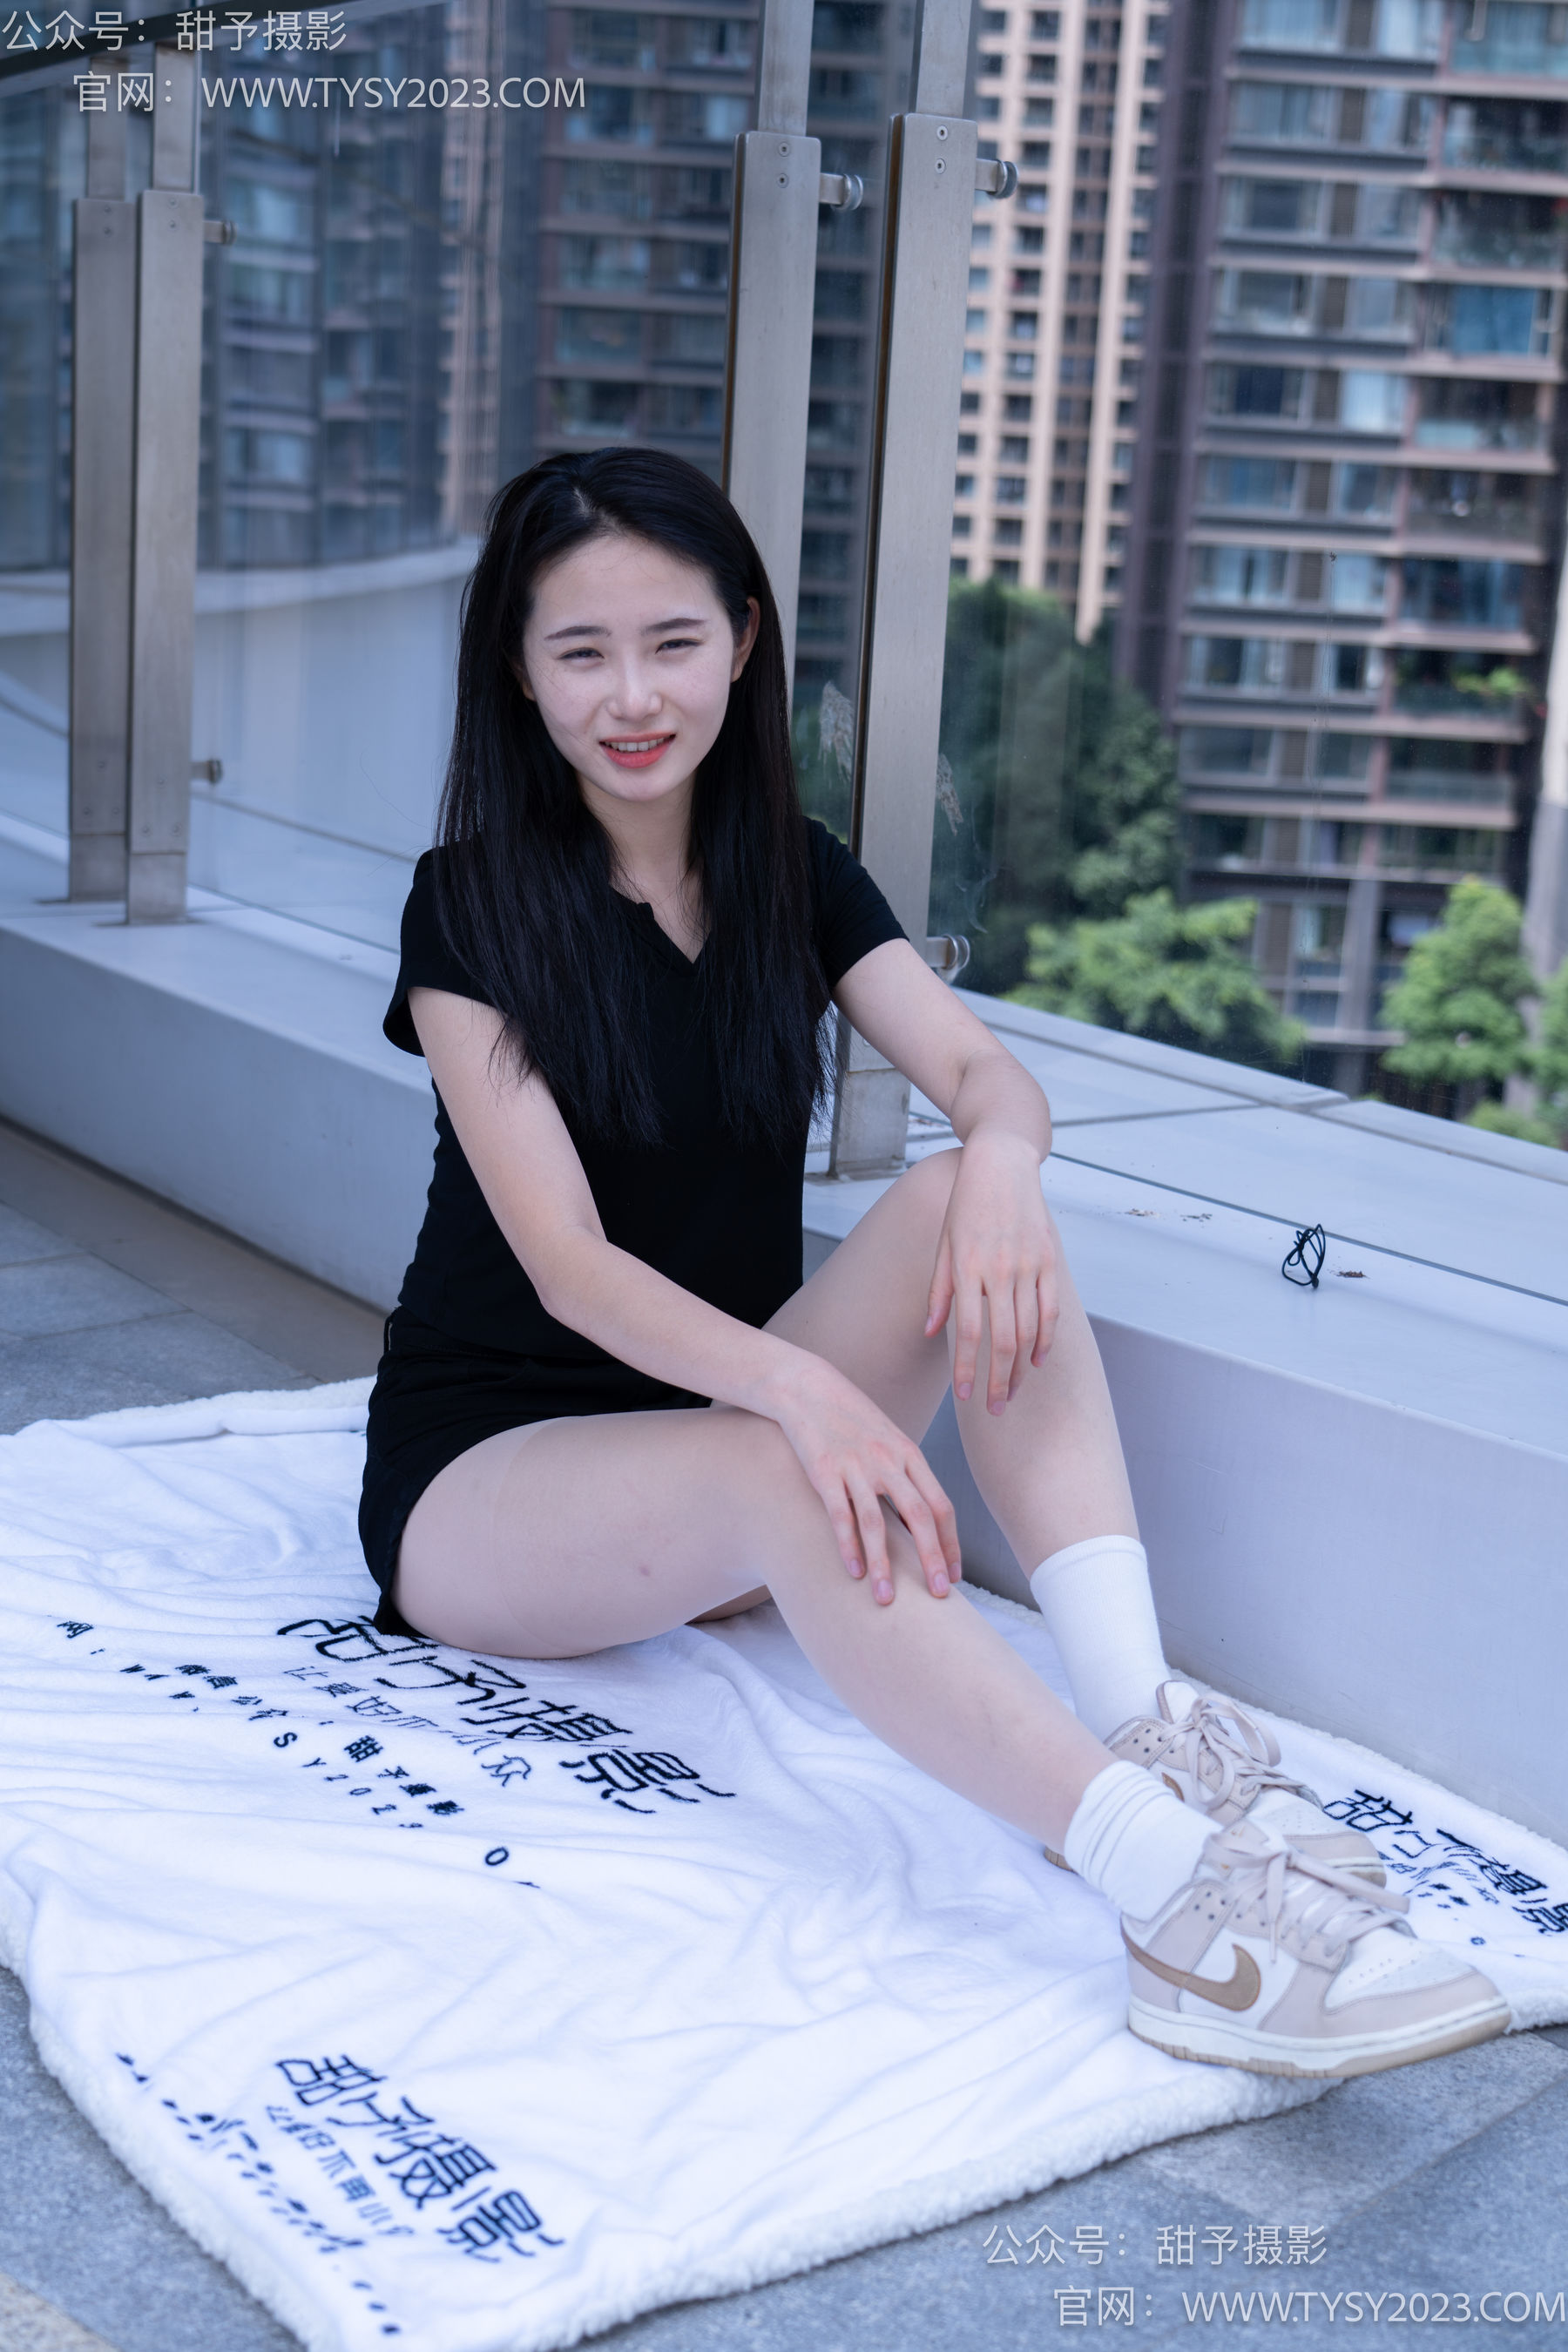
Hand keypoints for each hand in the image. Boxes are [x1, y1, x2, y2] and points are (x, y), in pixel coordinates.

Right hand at [770, 1355, 961, 1605]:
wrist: (806, 1386)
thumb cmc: (849, 1417)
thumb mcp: (887, 1439)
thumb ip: (905, 1474)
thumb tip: (919, 1518)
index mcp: (909, 1454)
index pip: (940, 1505)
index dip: (950, 1543)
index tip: (953, 1576)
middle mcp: (888, 1460)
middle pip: (919, 1515)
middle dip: (931, 1558)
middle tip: (938, 1596)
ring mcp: (855, 1465)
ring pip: (876, 1522)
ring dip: (884, 1564)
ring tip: (887, 1600)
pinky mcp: (823, 1470)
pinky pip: (839, 1513)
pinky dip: (847, 1544)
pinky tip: (852, 1572)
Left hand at [923, 1129, 1058, 1413]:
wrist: (1001, 1164)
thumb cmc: (965, 1206)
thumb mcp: (943, 1244)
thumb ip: (939, 1291)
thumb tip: (932, 1332)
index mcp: (968, 1268)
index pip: (970, 1333)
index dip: (969, 1370)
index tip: (966, 1397)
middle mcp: (1000, 1270)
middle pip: (1004, 1341)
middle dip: (999, 1382)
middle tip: (994, 1410)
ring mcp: (1029, 1265)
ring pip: (1029, 1331)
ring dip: (1021, 1369)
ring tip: (1013, 1393)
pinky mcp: (1049, 1260)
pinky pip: (1051, 1311)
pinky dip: (1046, 1340)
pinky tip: (1037, 1362)